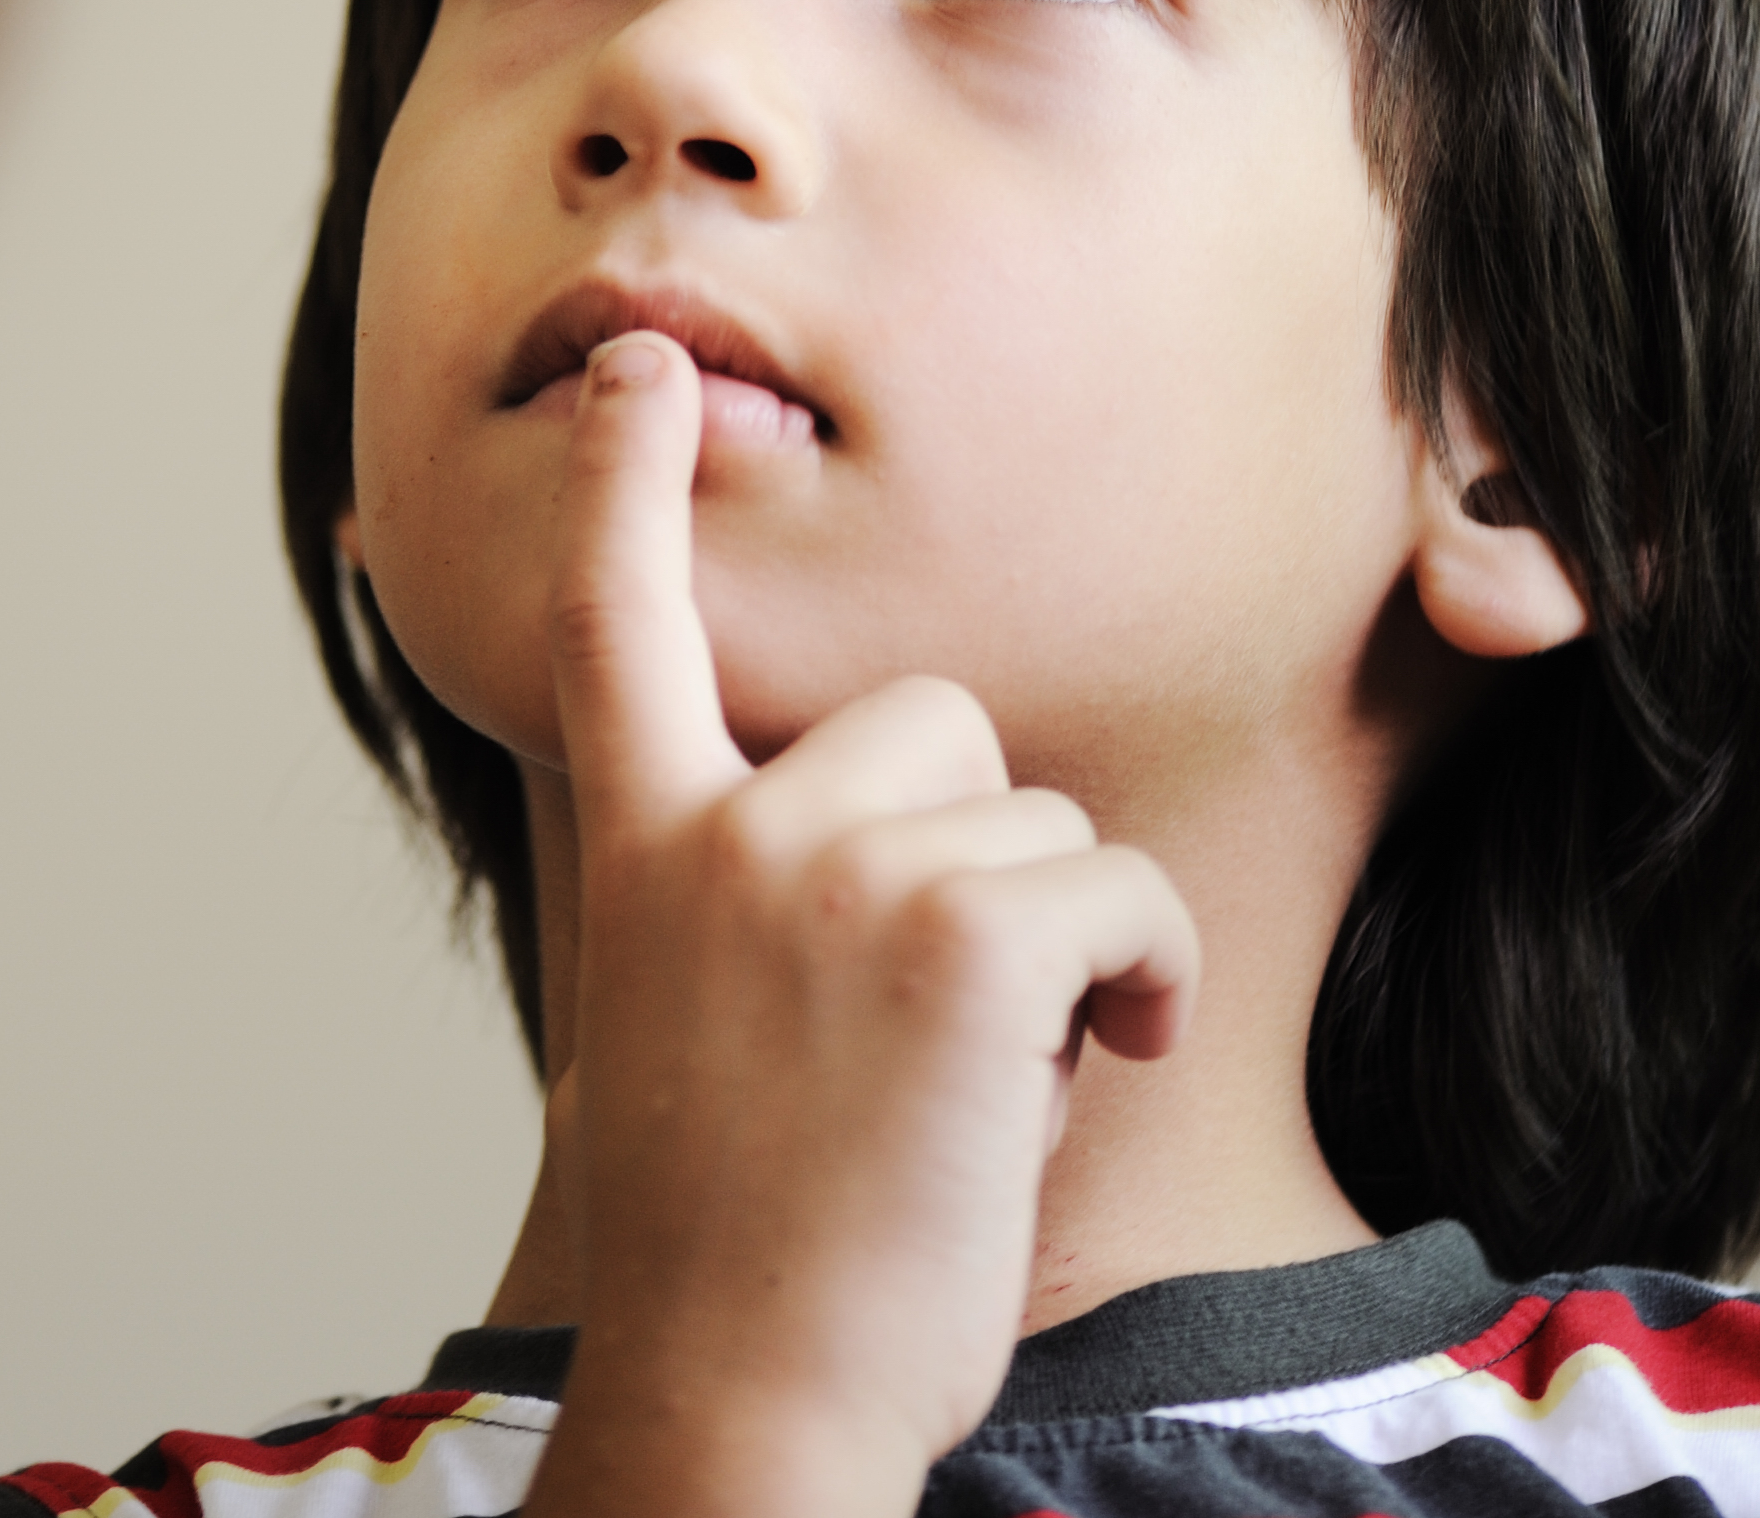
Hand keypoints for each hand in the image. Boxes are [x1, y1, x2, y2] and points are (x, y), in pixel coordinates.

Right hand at [523, 333, 1198, 1517]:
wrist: (746, 1392)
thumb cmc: (740, 1248)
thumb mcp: (688, 1027)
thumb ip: (736, 899)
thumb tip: (866, 846)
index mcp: (643, 847)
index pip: (613, 622)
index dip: (629, 482)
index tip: (646, 367)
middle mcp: (726, 829)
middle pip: (929, 722)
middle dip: (976, 847)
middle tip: (941, 1015)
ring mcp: (834, 868)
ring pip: (1037, 815)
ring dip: (1060, 935)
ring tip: (990, 1073)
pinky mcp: (964, 928)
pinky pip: (1116, 889)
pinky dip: (1146, 982)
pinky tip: (1095, 1067)